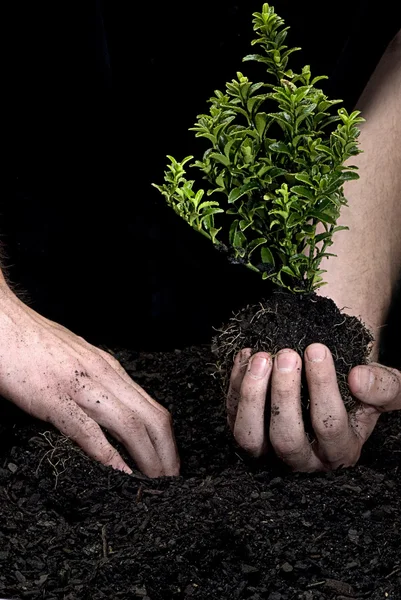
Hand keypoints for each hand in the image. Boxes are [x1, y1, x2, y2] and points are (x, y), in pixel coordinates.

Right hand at [0, 286, 179, 477]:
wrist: (4, 322)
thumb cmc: (35, 342)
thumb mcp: (78, 360)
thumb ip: (96, 382)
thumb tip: (109, 407)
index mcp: (110, 368)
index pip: (153, 408)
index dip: (167, 440)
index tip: (170, 463)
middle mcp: (103, 374)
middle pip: (152, 418)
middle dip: (167, 454)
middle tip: (171, 481)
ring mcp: (80, 385)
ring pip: (129, 425)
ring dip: (147, 459)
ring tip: (154, 484)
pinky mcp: (52, 396)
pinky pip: (87, 430)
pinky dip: (108, 455)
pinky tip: (119, 473)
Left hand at [226, 343, 399, 470]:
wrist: (336, 387)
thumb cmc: (361, 392)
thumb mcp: (388, 390)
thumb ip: (385, 387)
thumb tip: (359, 378)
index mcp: (340, 451)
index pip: (329, 426)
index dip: (322, 388)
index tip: (316, 349)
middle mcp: (303, 459)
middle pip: (286, 438)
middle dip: (284, 394)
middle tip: (287, 354)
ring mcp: (269, 451)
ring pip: (250, 438)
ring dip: (251, 395)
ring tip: (261, 357)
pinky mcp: (246, 434)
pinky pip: (231, 417)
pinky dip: (234, 385)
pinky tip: (246, 355)